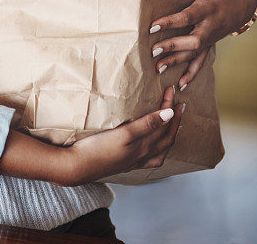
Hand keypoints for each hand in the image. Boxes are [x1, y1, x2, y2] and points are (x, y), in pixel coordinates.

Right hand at [55, 86, 184, 185]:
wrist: (78, 166)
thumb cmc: (99, 148)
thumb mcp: (125, 134)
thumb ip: (148, 124)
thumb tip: (170, 114)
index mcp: (144, 147)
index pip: (165, 125)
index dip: (170, 107)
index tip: (171, 90)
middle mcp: (143, 156)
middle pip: (166, 138)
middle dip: (175, 121)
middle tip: (178, 104)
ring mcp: (134, 161)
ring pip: (160, 150)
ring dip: (168, 135)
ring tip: (170, 124)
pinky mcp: (125, 163)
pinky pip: (150, 157)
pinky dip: (156, 148)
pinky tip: (150, 145)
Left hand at [149, 0, 256, 89]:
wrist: (245, 4)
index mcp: (208, 8)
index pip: (188, 17)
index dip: (171, 22)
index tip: (153, 26)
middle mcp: (210, 26)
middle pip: (192, 40)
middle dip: (173, 47)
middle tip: (153, 50)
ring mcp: (211, 38)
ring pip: (194, 54)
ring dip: (176, 62)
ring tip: (158, 69)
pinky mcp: (210, 44)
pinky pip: (201, 62)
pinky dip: (191, 73)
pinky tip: (180, 85)